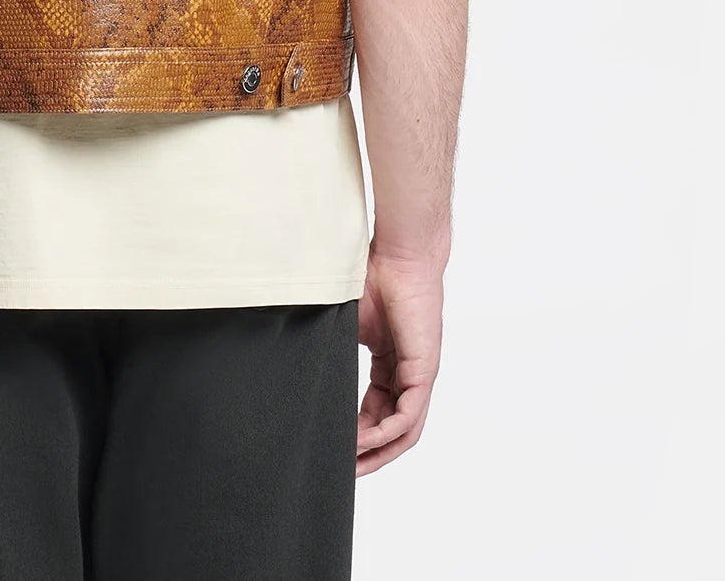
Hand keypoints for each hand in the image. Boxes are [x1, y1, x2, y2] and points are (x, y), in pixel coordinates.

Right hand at [355, 247, 444, 474]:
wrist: (397, 254)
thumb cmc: (371, 278)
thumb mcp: (346, 326)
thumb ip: (333, 354)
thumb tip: (299, 371)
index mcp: (391, 364)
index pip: (377, 411)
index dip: (356, 433)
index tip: (334, 448)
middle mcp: (409, 374)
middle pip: (392, 429)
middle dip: (367, 455)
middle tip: (341, 471)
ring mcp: (420, 374)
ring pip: (403, 430)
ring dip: (377, 452)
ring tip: (349, 465)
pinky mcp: (425, 370)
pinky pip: (408, 416)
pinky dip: (386, 433)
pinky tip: (363, 441)